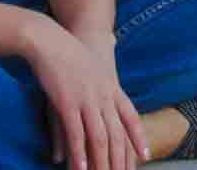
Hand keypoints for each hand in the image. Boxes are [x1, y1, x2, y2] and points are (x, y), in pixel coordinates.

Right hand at [21, 20, 147, 169]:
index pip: (131, 117)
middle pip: (117, 134)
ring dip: (102, 164)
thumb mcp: (91, 72)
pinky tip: (80, 169)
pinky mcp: (67, 102)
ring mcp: (87, 99)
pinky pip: (76, 134)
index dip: (138, 138)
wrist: (51, 39)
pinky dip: (79, 154)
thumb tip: (100, 103)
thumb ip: (96, 94)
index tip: (145, 156)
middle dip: (120, 161)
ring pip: (100, 138)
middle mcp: (104, 95)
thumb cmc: (70, 55)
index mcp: (112, 87)